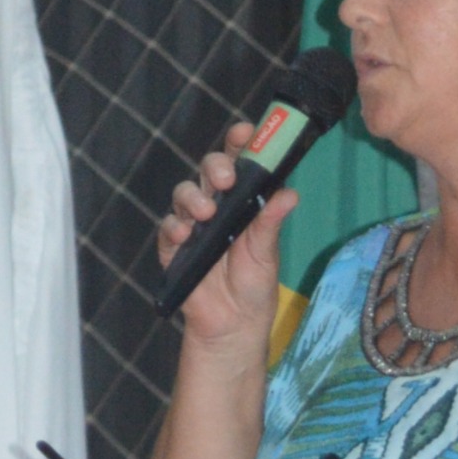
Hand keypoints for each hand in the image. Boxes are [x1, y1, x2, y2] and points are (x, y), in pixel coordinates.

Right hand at [158, 123, 297, 361]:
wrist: (234, 326)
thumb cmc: (254, 286)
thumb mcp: (267, 254)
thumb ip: (271, 223)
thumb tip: (289, 194)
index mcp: (243, 199)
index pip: (239, 160)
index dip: (240, 141)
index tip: (245, 132)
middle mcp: (217, 204)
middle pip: (209, 169)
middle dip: (215, 166)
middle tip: (225, 180)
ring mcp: (194, 223)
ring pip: (185, 193)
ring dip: (193, 198)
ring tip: (205, 214)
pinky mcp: (175, 246)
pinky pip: (169, 227)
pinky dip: (175, 228)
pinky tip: (185, 235)